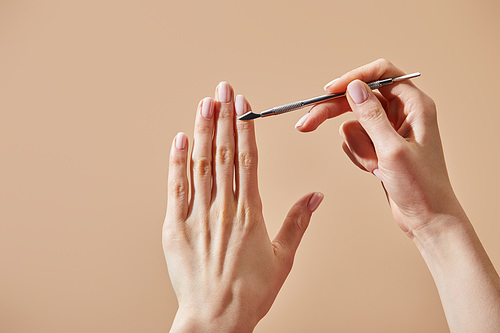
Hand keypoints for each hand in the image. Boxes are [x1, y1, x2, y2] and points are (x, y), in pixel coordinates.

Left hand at [163, 82, 323, 331]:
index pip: (248, 160)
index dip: (246, 129)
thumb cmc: (250, 292)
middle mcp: (224, 208)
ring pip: (201, 164)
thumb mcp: (283, 258)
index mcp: (250, 213)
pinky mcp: (176, 227)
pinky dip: (177, 162)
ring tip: (204, 104)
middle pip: (224, 154)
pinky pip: (176, 187)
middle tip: (223, 89)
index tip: (244, 105)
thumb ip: (299, 222)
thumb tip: (317, 195)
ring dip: (202, 131)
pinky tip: (180, 139)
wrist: (215, 319)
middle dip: (223, 118)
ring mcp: (198, 215)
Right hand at [295, 59, 463, 240]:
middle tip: (307, 123)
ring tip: (376, 165)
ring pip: (354, 123)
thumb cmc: (421, 186)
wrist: (426, 218)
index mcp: (414, 105)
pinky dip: (359, 156)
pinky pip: (354, 140)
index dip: (353, 78)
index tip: (329, 91)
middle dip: (334, 111)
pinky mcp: (379, 145)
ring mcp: (389, 130)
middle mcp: (402, 112)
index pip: (380, 74)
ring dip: (358, 146)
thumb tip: (354, 87)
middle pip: (358, 98)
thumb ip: (371, 116)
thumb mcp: (392, 150)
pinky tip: (374, 170)